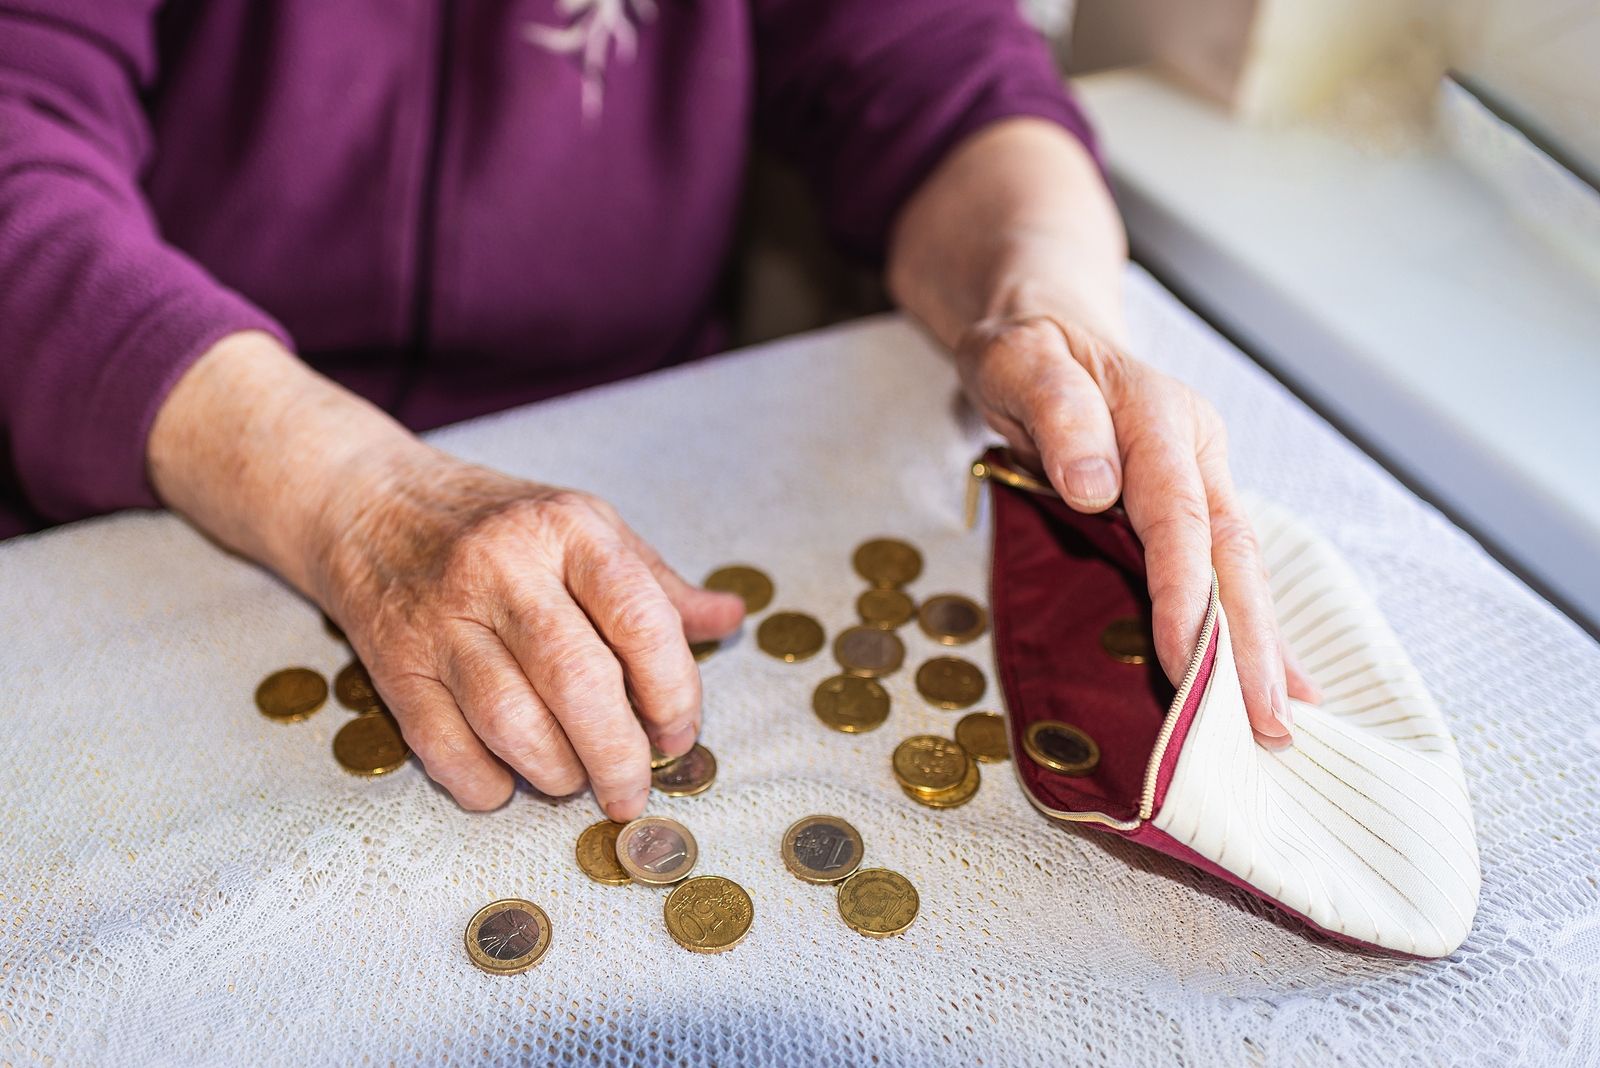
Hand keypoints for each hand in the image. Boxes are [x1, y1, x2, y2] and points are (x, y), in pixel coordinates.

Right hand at [313, 452, 745, 814]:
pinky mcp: (392, 665)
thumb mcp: (585, 528)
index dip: (674, 691)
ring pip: (511, 722)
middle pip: (577, 682)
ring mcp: (441, 618)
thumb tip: (731, 620)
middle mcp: (503, 568)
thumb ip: (656, 585)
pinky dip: (486, 784)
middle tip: (633, 791)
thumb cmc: (499, 524)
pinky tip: (508, 780)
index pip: (640, 619)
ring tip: (574, 778)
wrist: (368, 506)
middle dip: (619, 754)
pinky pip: (444, 748)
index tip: (680, 733)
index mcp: (567, 530)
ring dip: (556, 773)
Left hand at [956, 314, 1319, 747]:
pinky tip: (1272, 682)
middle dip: (1249, 643)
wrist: (1046, 333)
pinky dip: (1247, 630)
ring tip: (1278, 723)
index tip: (1186, 661)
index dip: (1186, 591)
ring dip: (1259, 648)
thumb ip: (1057, 412)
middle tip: (1264, 724)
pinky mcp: (1191, 510)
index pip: (1178, 515)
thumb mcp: (1019, 361)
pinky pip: (1223, 574)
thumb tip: (1095, 487)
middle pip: (1233, 553)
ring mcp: (1200, 482)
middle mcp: (1195, 453)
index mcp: (1159, 417)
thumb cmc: (1028, 353)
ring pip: (1240, 571)